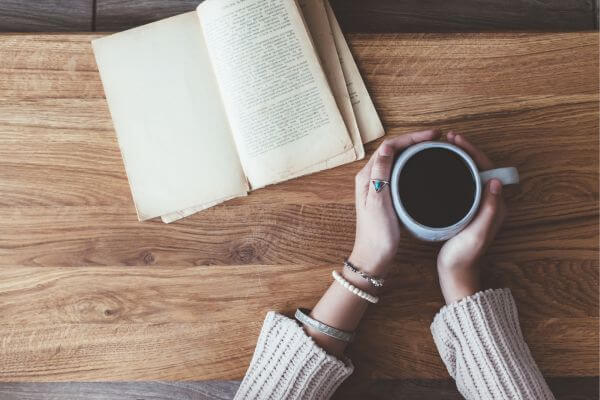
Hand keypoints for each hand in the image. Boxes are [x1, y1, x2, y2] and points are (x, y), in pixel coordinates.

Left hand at [348, 130, 440, 282]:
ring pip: (397, 160)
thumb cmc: (376, 234)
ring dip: (414, 150)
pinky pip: (399, 172)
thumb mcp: (378, 202)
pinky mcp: (385, 195)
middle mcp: (371, 178)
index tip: (432, 136)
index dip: (411, 138)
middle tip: (437, 138)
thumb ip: (381, 174)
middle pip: (393, 150)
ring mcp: (378, 186)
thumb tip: (387, 146)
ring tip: (433, 147)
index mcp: (367, 177)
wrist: (373, 257)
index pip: (389, 147)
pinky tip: (423, 167)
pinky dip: (412, 164)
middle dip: (414, 140)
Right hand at [437, 132, 506, 303]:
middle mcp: (488, 202)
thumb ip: (488, 209)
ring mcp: (476, 206)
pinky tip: (441, 169)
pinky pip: (462, 183)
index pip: (486, 168)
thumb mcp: (477, 234)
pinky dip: (453, 171)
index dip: (473, 152)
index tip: (456, 141)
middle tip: (448, 138)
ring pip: (470, 174)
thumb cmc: (464, 257)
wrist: (456, 274)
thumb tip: (495, 181)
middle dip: (465, 150)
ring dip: (459, 159)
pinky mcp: (465, 210)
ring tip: (443, 147)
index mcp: (495, 205)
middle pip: (479, 167)